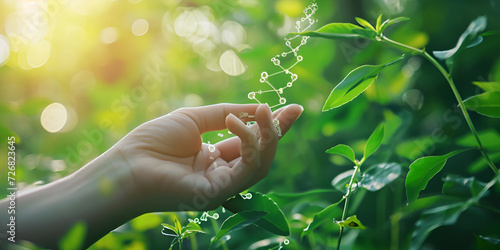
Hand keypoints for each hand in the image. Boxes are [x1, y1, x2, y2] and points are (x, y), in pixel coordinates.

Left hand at [111, 103, 302, 211]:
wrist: (127, 165)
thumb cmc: (153, 142)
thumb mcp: (194, 119)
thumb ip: (225, 114)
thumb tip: (255, 109)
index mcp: (215, 158)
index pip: (251, 143)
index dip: (271, 126)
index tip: (292, 109)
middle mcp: (222, 174)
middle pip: (261, 155)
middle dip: (277, 131)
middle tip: (293, 110)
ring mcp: (222, 186)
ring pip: (260, 165)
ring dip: (268, 137)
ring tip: (266, 112)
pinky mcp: (218, 194)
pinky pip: (246, 171)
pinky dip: (248, 145)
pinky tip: (239, 123)